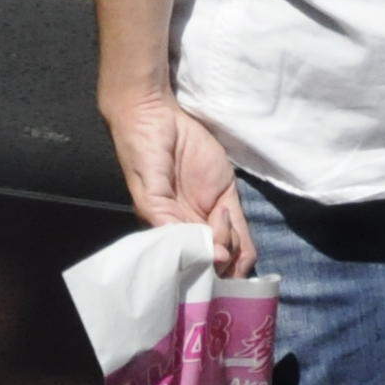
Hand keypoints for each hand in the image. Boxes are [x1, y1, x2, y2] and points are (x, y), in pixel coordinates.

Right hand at [107, 82, 252, 276]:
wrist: (154, 116)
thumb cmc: (142, 154)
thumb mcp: (148, 196)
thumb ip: (169, 227)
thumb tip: (211, 256)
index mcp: (166, 229)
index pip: (189, 262)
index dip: (199, 268)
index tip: (202, 263)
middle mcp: (188, 226)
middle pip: (212, 261)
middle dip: (218, 264)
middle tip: (213, 246)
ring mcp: (208, 213)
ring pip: (229, 249)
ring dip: (230, 249)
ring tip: (217, 221)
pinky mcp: (226, 197)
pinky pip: (241, 229)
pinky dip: (243, 242)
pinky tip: (231, 231)